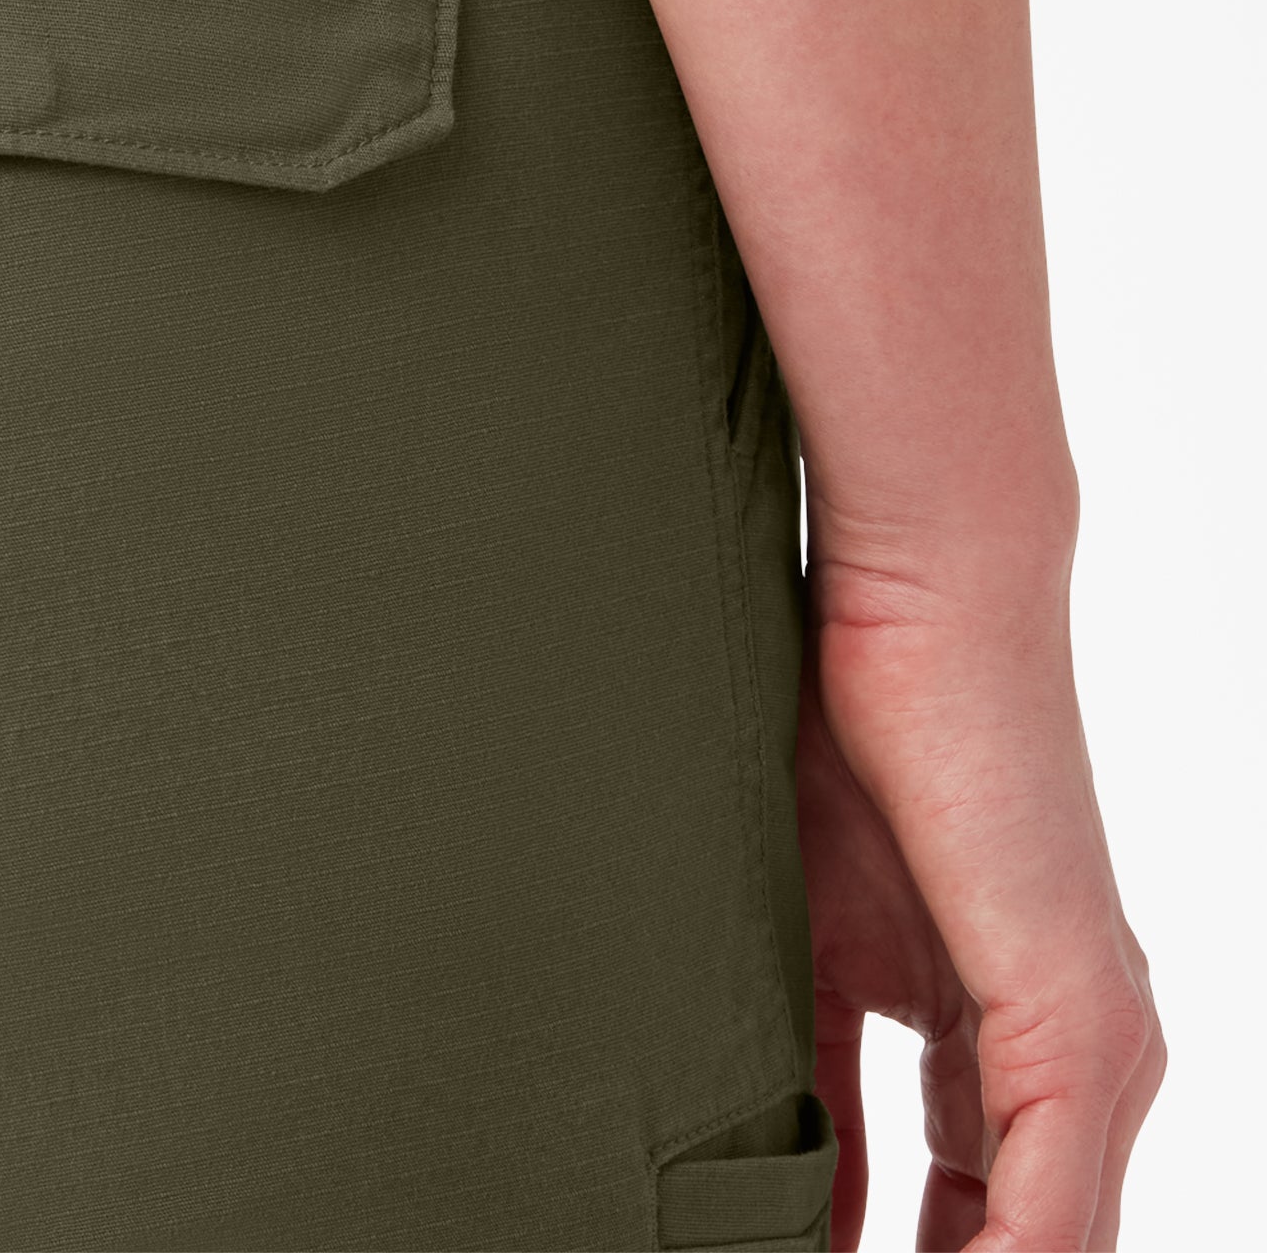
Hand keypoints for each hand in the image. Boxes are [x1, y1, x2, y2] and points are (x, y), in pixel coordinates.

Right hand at [798, 519, 1163, 1250]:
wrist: (923, 601)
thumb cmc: (844, 712)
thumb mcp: (793, 906)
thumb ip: (782, 1023)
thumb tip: (704, 1113)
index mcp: (979, 1021)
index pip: (940, 1195)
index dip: (864, 1248)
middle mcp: (1058, 1052)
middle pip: (987, 1232)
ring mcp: (1086, 1046)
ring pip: (1032, 1243)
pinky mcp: (1080, 1024)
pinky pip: (1048, 1213)